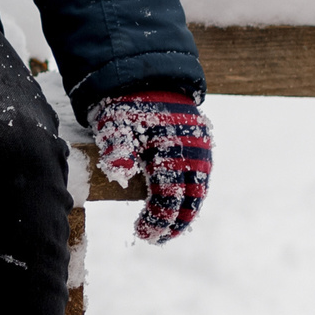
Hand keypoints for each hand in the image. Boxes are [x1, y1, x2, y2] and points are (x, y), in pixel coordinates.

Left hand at [89, 90, 211, 242]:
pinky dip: (190, 194)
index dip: (158, 218)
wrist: (144, 75)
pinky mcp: (200, 143)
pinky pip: (199, 175)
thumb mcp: (114, 122)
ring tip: (167, 230)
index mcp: (173, 146)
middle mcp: (193, 148)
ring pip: (198, 187)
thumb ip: (118, 147)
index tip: (143, 234)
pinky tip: (176, 206)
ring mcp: (200, 146)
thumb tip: (121, 171)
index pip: (169, 193)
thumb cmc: (125, 103)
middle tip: (157, 239)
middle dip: (176, 221)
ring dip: (185, 210)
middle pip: (191, 196)